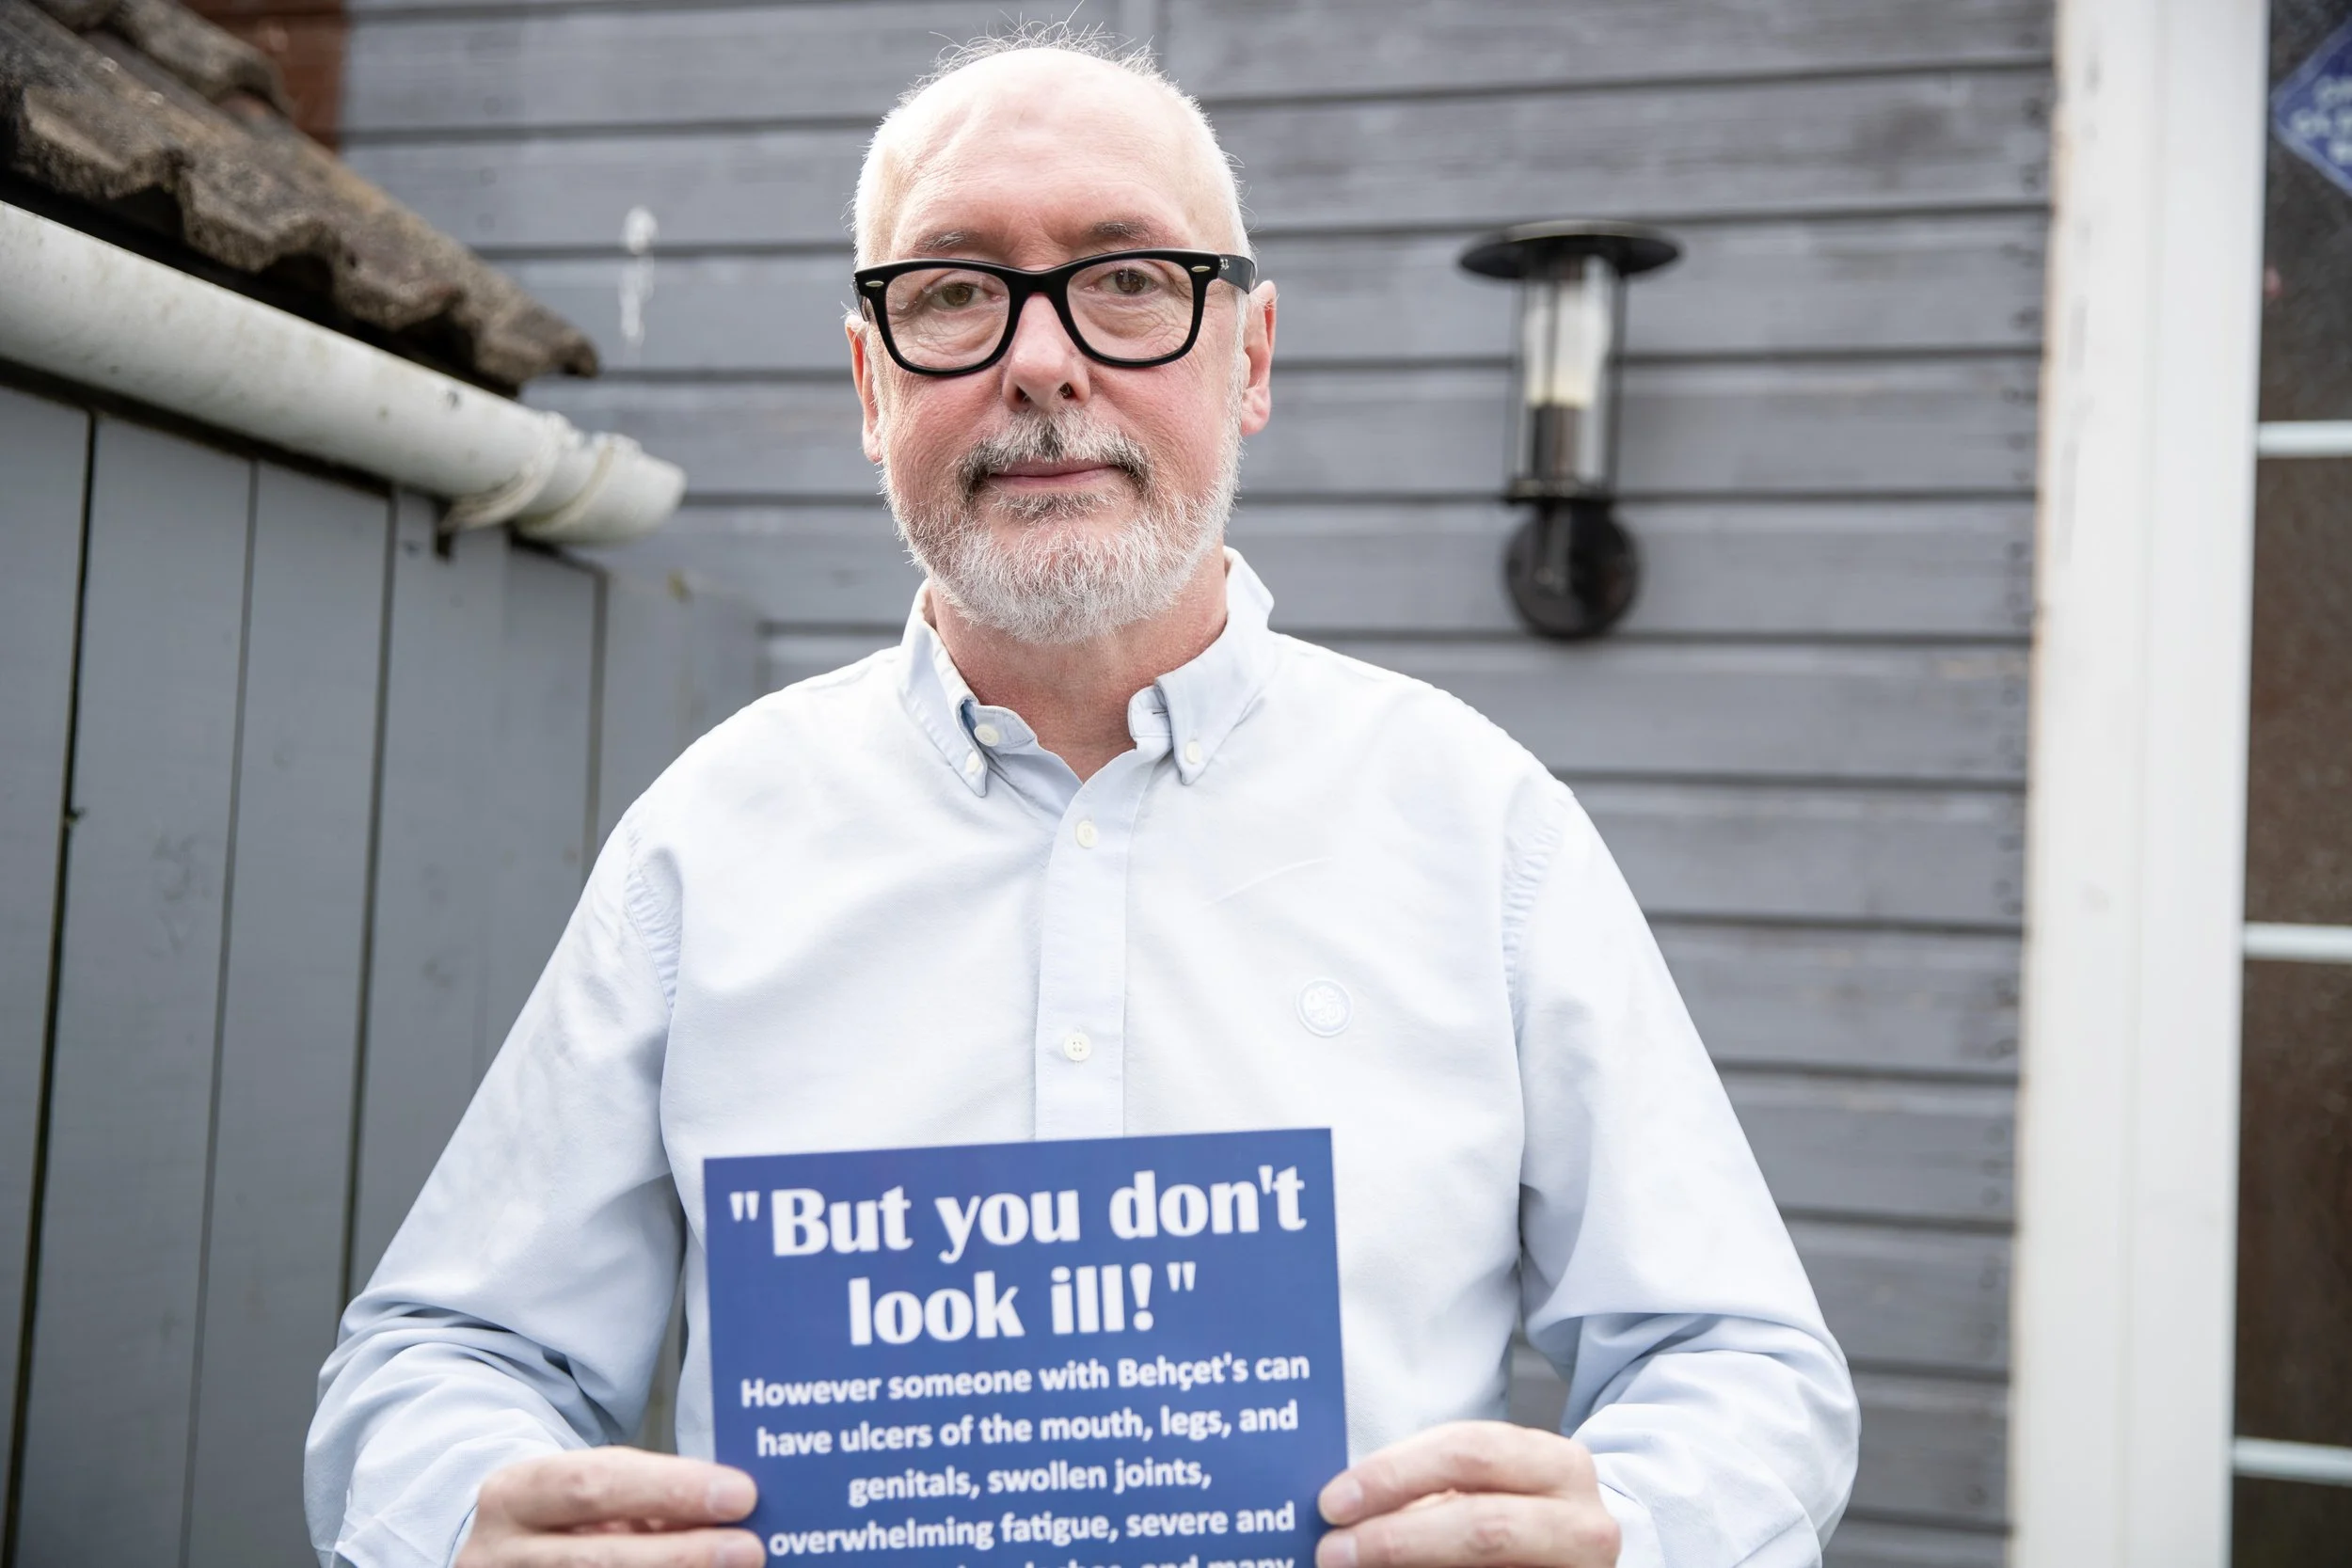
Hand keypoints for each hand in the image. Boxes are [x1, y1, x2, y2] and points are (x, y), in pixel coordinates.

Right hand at [458, 1447, 762, 1566]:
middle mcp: (502, 1557)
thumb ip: (648, 1496)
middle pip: (598, 1562)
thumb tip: (730, 1505)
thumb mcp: (590, 1494)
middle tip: (749, 1548)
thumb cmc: (568, 1520)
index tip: (740, 1493)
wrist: (503, 1560)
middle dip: (681, 1557)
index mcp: (516, 1497)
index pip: (594, 1485)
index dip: (670, 1488)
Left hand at [1315, 1421, 1618, 1567]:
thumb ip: (1425, 1491)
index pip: (1467, 1453)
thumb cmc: (1518, 1515)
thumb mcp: (1483, 1489)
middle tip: (1334, 1549)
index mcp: (1557, 1465)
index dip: (1394, 1474)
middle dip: (1397, 1538)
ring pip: (1489, 1559)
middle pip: (1482, 1524)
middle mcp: (1582, 1521)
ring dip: (1411, 1564)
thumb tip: (1342, 1507)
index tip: (1333, 1500)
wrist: (1574, 1557)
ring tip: (1356, 1566)